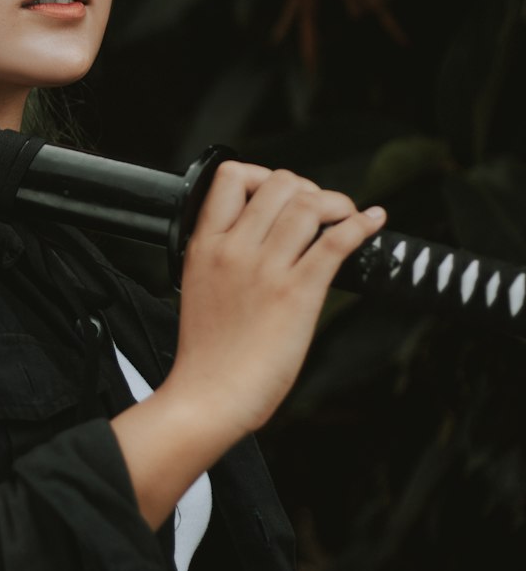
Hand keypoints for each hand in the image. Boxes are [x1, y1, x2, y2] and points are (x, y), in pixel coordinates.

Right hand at [165, 161, 385, 440]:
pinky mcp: (297, 293)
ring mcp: (266, 269)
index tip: (280, 194)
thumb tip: (259, 237)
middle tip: (319, 209)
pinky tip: (372, 222)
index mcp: (206, 245)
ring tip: (346, 215)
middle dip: (307, 188)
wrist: (210, 395)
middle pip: (279, 184)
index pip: (230, 177)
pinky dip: (361, 225)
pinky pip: (335, 242)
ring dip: (337, 203)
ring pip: (308, 205)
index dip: (262, 175)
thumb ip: (223, 255)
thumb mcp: (198, 286)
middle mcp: (235, 248)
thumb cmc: (207, 353)